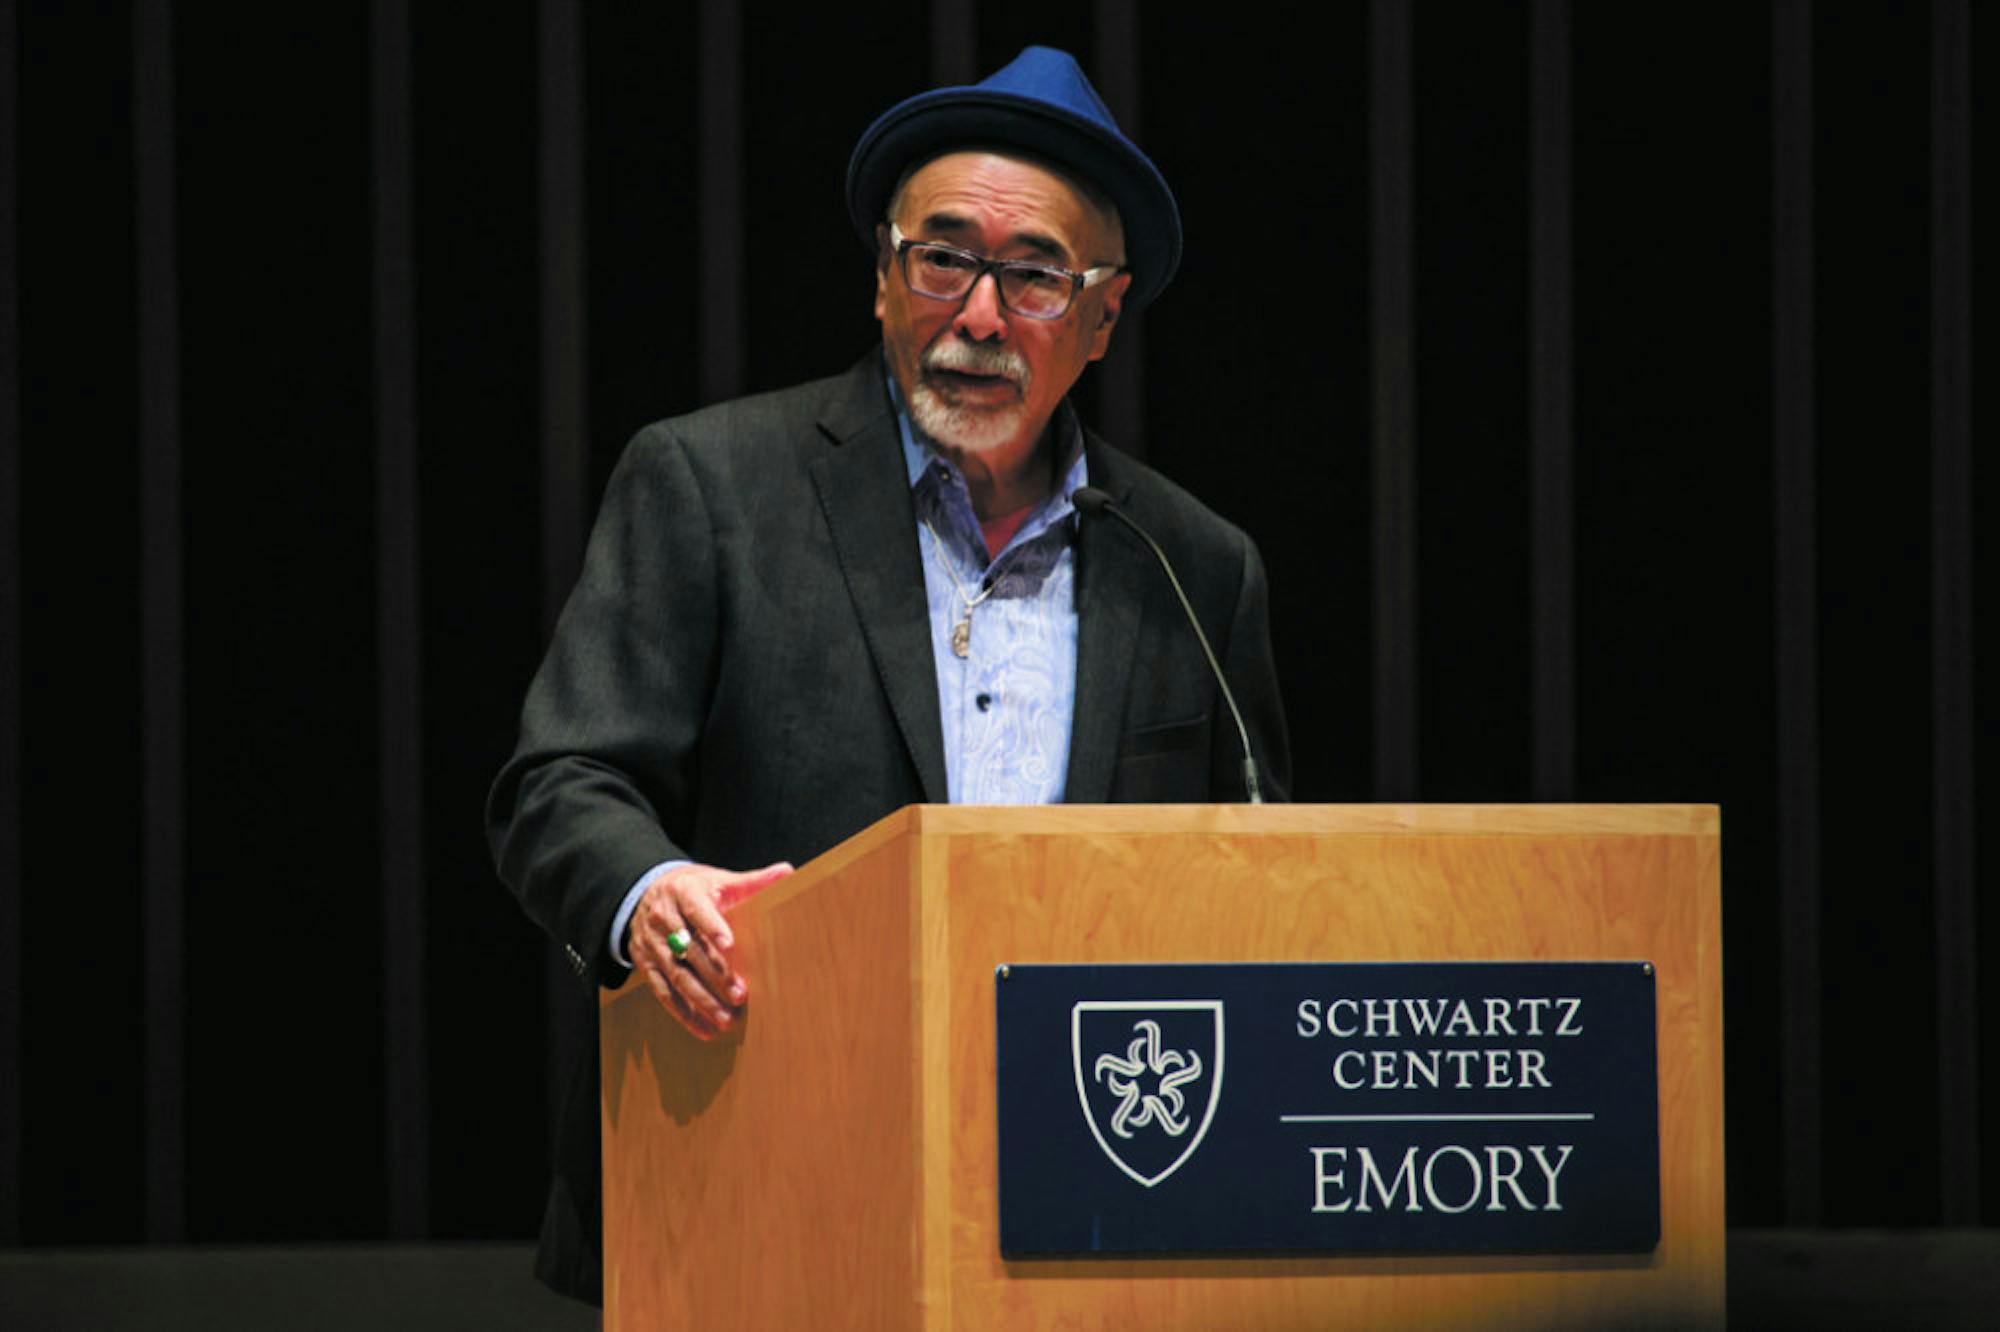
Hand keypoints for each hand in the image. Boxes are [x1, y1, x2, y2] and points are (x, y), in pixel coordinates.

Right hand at [626, 860, 792, 1039]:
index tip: (730, 944)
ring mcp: (652, 943)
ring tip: (725, 1018)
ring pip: (676, 974)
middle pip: (690, 949)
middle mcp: (663, 918)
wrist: (646, 890)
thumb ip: (752, 881)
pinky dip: (682, 1012)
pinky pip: (663, 991)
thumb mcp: (718, 879)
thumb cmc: (694, 888)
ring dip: (700, 1000)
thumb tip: (787, 871)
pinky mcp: (646, 964)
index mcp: (683, 892)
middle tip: (740, 994)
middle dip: (715, 974)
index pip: (697, 909)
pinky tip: (703, 1028)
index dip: (713, 926)